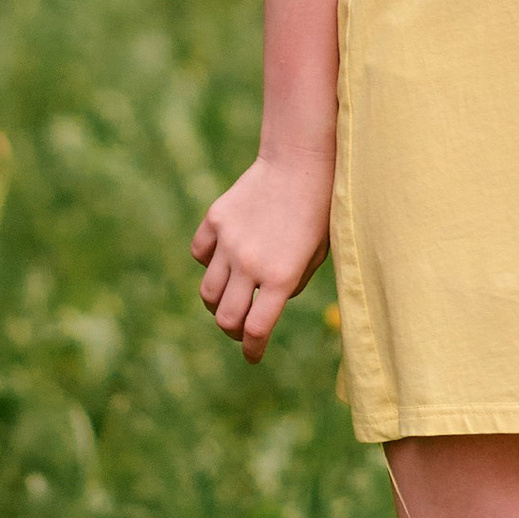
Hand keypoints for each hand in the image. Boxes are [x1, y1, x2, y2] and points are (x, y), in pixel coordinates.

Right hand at [192, 150, 334, 363]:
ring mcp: (229, 241)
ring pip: (208, 291)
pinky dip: (208, 263)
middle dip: (233, 332)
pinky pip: (200, 254)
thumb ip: (289, 286)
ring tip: (231, 297)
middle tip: (242, 330)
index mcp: (280, 278)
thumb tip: (263, 306)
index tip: (253, 355)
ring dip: (218, 303)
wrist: (301, 162)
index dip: (252, 349)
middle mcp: (250, 264)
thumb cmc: (318, 212)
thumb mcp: (316, 256)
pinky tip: (223, 259)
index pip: (255, 330)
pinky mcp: (216, 220)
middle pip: (225, 318)